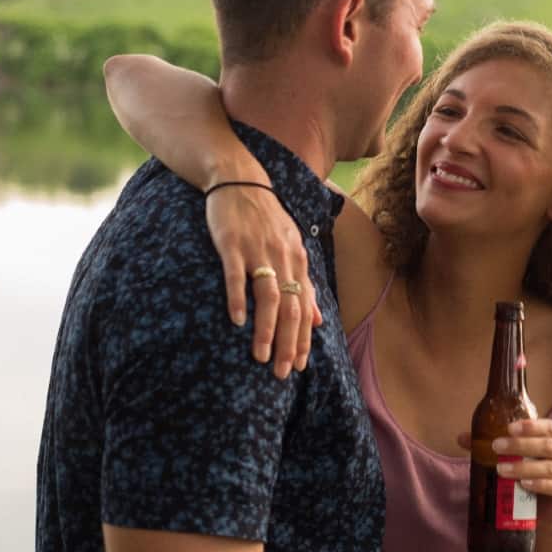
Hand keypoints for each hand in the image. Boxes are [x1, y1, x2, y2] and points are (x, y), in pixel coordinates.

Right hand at [205, 184, 322, 378]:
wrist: (240, 178)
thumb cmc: (265, 219)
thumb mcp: (291, 248)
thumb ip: (305, 284)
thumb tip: (319, 320)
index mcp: (298, 261)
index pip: (305, 308)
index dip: (303, 339)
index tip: (299, 366)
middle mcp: (283, 258)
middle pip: (291, 308)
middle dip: (289, 343)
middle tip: (283, 373)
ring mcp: (258, 251)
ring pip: (268, 297)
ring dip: (266, 329)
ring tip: (261, 356)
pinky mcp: (232, 244)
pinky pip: (236, 275)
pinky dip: (237, 298)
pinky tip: (236, 320)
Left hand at [459, 419, 551, 529]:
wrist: (547, 510)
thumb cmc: (534, 477)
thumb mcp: (519, 459)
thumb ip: (495, 447)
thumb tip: (462, 438)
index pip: (549, 427)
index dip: (530, 427)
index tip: (508, 428)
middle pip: (548, 445)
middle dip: (521, 445)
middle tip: (497, 447)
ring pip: (551, 467)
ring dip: (525, 467)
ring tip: (502, 470)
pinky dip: (540, 484)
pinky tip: (524, 484)